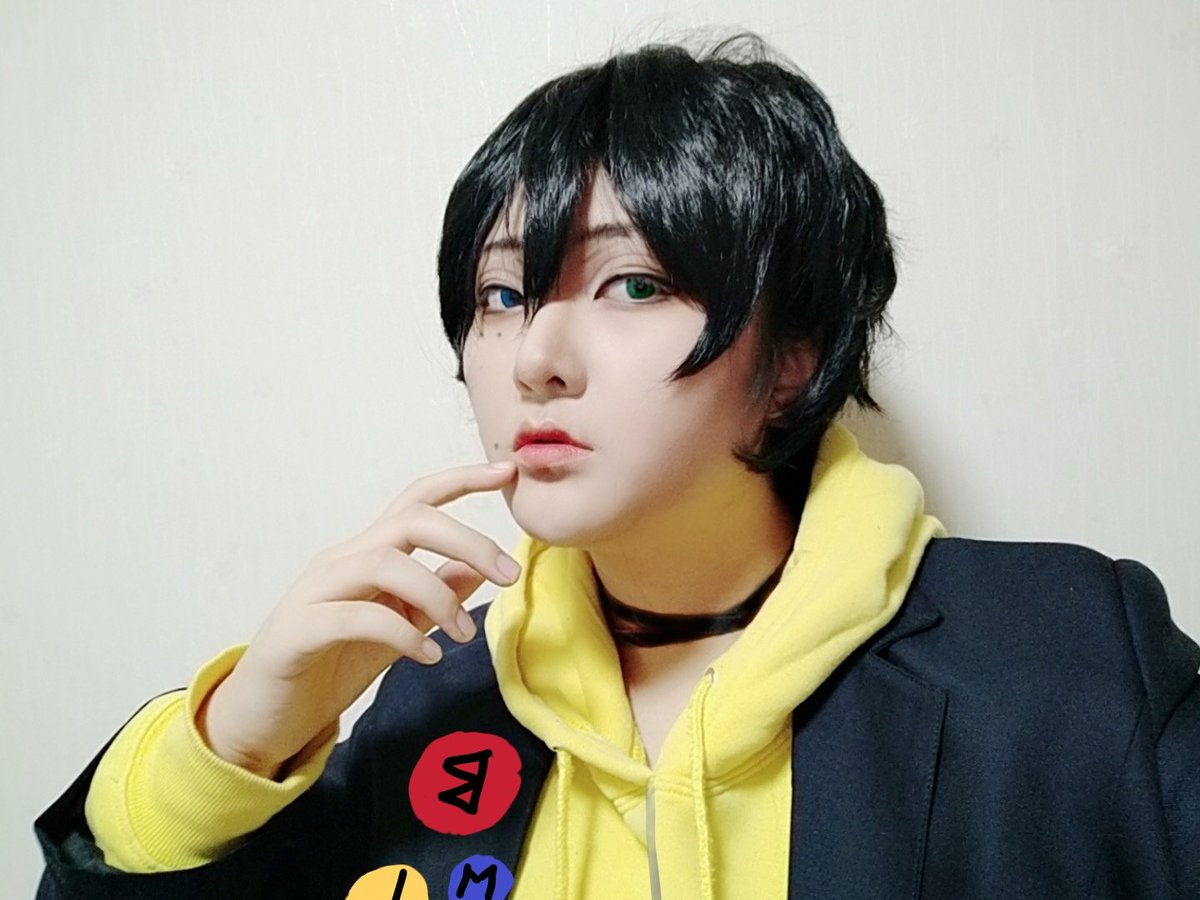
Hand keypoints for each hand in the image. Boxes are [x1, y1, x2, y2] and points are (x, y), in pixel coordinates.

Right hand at [196, 460, 519, 777]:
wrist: (265, 718)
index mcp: (367, 555)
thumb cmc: (329, 666)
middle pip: (410, 521)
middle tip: (508, 575)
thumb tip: (476, 569)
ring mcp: (315, 592)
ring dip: (438, 596)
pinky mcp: (297, 631)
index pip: (416, 501)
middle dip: (468, 539)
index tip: (507, 473)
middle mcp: (340, 561)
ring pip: (385, 562)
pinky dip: (402, 632)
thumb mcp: (397, 630)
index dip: (461, 480)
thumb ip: (432, 599)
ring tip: (463, 634)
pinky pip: (356, 616)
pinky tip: (428, 655)